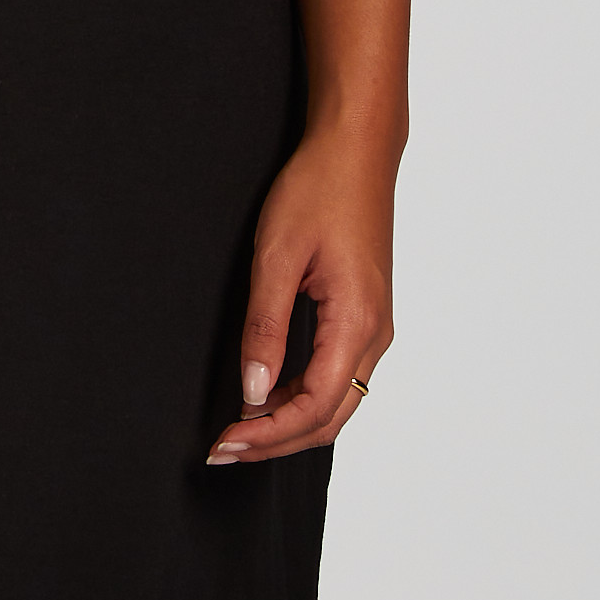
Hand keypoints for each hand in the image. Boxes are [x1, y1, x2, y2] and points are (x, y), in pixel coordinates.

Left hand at [207, 129, 394, 464]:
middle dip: (277, 441)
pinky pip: (339, 375)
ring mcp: (375, 326)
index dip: (267, 434)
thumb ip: (265, 327)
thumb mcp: (277, 256)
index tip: (225, 443)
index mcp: (357, 323)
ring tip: (240, 428)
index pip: (314, 407)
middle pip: (330, 417)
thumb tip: (253, 392)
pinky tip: (269, 394)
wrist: (355, 150)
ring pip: (338, 401)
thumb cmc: (317, 191)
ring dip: (290, 422)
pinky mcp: (366, 315)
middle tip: (224, 449)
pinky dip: (304, 397)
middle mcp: (375, 334)